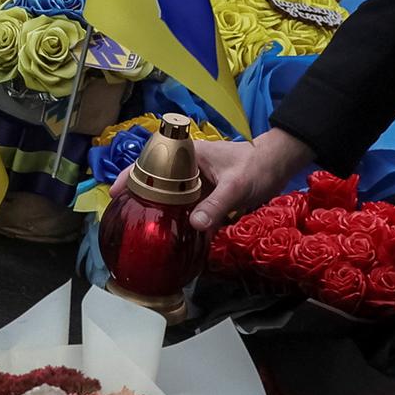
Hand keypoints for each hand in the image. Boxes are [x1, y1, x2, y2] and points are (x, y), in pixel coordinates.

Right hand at [110, 128, 314, 230]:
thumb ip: (216, 204)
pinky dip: (179, 220)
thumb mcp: (236, 186)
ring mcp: (197, 182)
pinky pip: (187, 208)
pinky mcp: (207, 196)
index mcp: (189, 155)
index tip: (115, 193)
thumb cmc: (256, 166)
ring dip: (159, 212)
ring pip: (171, 197)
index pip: (152, 160)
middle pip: (157, 182)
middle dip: (141, 197)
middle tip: (125, 220)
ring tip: (143, 232)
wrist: (278, 165)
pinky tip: (173, 239)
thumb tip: (194, 225)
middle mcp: (188, 168)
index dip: (132, 175)